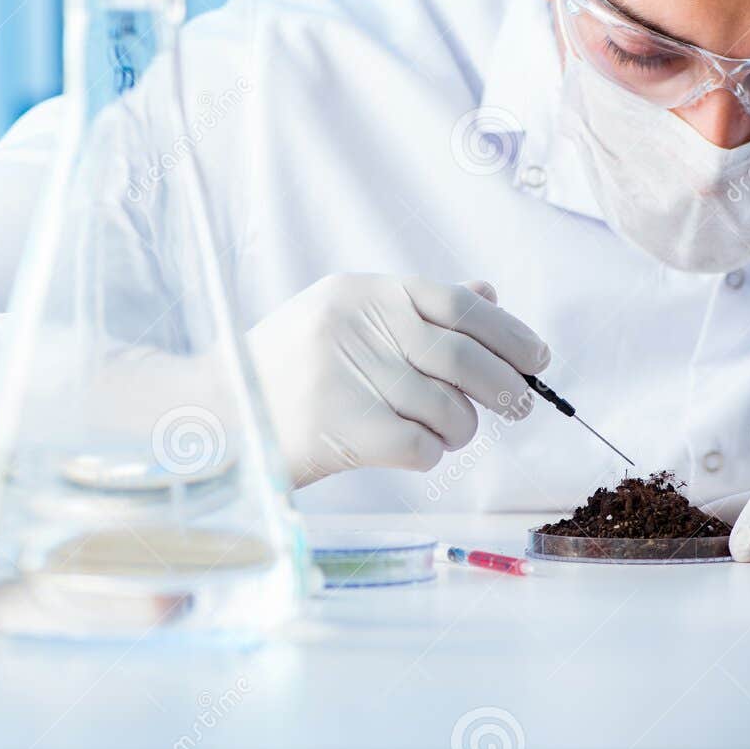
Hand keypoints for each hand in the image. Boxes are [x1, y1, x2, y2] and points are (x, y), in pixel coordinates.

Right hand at [247, 274, 549, 487]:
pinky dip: (429, 455)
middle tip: (519, 407)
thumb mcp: (340, 320)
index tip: (537, 358)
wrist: (211, 416)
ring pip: (447, 410)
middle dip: (504, 387)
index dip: (507, 332)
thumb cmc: (285, 373)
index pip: (455, 303)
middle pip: (461, 358)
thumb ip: (412, 310)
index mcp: (360, 292)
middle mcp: (354, 326)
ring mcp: (345, 377)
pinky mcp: (341, 430)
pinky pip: (422, 447)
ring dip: (458, 430)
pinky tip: (407, 451)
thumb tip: (490, 297)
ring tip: (438, 433)